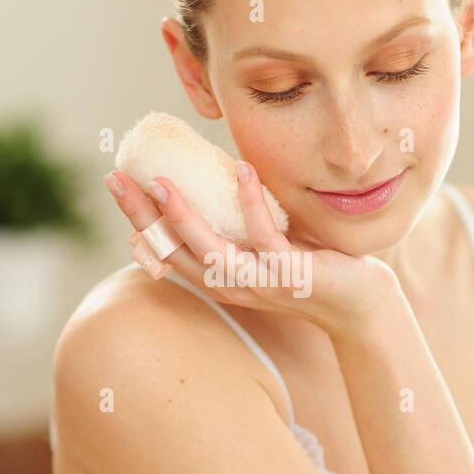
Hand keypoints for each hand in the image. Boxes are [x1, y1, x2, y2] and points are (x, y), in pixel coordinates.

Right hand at [104, 162, 401, 336]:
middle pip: (174, 251)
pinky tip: (242, 171)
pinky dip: (250, 204)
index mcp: (218, 276)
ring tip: (162, 183)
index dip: (137, 218)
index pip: (165, 248)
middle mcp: (231, 284)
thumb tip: (219, 171)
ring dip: (184, 217)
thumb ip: (237, 223)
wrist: (358, 303)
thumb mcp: (262, 245)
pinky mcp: (292, 273)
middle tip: (116, 179)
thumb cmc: (310, 266)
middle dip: (142, 216)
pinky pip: (266, 238)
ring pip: (211, 251)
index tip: (115, 182)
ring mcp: (261, 281)